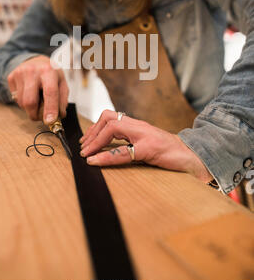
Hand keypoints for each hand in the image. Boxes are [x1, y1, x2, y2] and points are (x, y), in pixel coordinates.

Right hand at [7, 55, 68, 123]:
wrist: (35, 60)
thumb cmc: (51, 74)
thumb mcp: (62, 83)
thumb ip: (62, 100)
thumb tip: (59, 116)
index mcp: (49, 71)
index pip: (50, 92)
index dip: (50, 109)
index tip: (50, 121)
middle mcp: (33, 71)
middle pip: (30, 101)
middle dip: (35, 114)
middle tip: (41, 116)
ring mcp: (20, 73)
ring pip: (21, 103)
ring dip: (30, 108)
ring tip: (36, 99)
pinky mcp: (11, 77)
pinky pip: (15, 98)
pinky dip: (23, 101)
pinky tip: (29, 93)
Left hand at [80, 110, 212, 182]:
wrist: (195, 157)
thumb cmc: (170, 154)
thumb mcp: (147, 146)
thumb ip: (131, 145)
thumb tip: (110, 152)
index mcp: (138, 126)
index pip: (112, 117)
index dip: (95, 128)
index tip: (86, 142)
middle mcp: (140, 127)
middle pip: (109, 117)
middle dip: (92, 132)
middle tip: (84, 148)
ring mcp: (145, 136)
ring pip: (113, 127)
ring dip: (95, 141)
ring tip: (86, 154)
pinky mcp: (150, 149)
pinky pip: (123, 151)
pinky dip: (106, 156)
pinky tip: (95, 162)